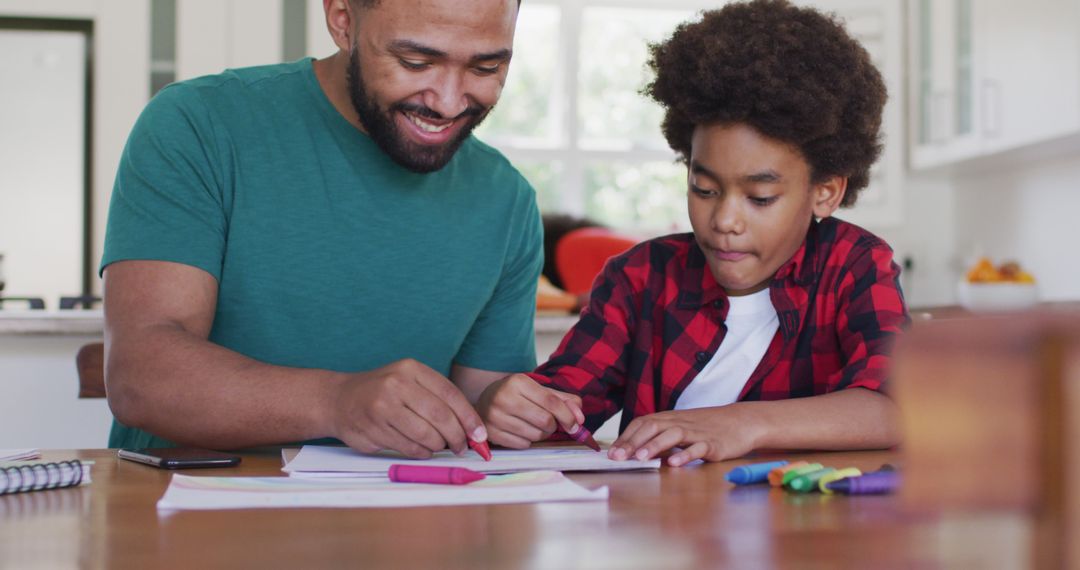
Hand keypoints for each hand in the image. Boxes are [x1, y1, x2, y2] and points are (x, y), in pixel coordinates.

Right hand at [330, 359, 486, 458]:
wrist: (339, 399)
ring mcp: (383, 406)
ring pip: (426, 435)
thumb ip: (438, 400)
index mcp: (411, 369)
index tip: (480, 434)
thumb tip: (473, 429)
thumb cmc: (384, 393)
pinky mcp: (373, 428)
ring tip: (438, 446)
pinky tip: (421, 449)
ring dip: (438, 446)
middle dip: (457, 437)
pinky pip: (409, 447)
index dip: (469, 418)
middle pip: (441, 417)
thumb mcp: (409, 382)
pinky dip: (421, 453)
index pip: (450, 394)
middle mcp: (397, 384)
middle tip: (461, 447)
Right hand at [476, 373, 584, 448]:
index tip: (576, 425)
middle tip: (549, 422)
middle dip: (553, 425)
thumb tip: (580, 418)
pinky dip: (528, 441)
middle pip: (545, 420)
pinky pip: (522, 445)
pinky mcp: (491, 434)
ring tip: (534, 425)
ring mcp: (495, 417)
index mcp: (518, 382)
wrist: (485, 401)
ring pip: (535, 435)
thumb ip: (563, 400)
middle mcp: (504, 397)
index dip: (568, 416)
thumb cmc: (517, 395)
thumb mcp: (538, 390)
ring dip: (542, 434)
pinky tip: (521, 431)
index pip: (551, 402)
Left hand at [609, 405, 761, 466]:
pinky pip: (698, 448)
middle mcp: (680, 422)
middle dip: (633, 442)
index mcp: (669, 418)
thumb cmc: (706, 427)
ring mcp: (697, 433)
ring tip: (641, 458)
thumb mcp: (680, 428)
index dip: (626, 438)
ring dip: (655, 445)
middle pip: (653, 427)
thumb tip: (633, 452)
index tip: (611, 453)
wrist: (741, 421)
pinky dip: (686, 454)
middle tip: (618, 458)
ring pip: (673, 434)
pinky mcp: (714, 444)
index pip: (642, 423)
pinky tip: (675, 463)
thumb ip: (660, 438)